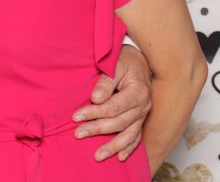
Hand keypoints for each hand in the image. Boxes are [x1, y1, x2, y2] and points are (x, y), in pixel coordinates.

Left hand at [71, 45, 151, 161]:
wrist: (139, 61)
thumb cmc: (125, 61)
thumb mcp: (115, 64)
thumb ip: (105, 82)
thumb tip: (96, 99)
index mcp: (137, 91)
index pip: (113, 107)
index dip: (94, 113)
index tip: (76, 116)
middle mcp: (143, 106)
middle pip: (119, 122)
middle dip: (97, 129)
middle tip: (78, 134)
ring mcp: (143, 115)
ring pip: (128, 134)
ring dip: (112, 146)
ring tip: (97, 156)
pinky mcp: (141, 120)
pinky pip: (137, 137)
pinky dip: (129, 148)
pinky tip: (119, 157)